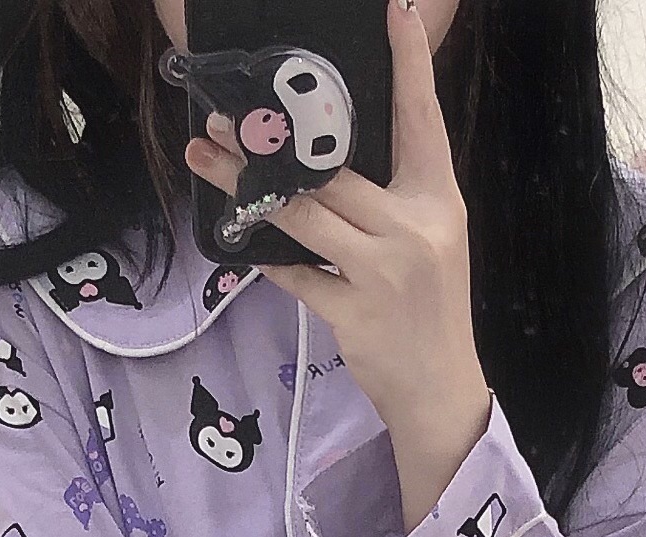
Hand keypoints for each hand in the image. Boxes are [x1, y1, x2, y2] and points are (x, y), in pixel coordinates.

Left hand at [186, 0, 490, 530]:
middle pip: (331, 170)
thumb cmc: (428, 310)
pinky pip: (296, 274)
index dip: (409, 64)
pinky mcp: (354, 314)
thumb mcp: (431, 240)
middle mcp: (414, 228)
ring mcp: (383, 272)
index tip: (396, 11)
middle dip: (272, 139)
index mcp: (438, 200)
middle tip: (222, 112)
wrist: (440, 389)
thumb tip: (330, 154)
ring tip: (205, 156)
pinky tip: (241, 239)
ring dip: (246, 186)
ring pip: (303, 214)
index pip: (422, 119)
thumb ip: (394, 197)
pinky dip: (269, 259)